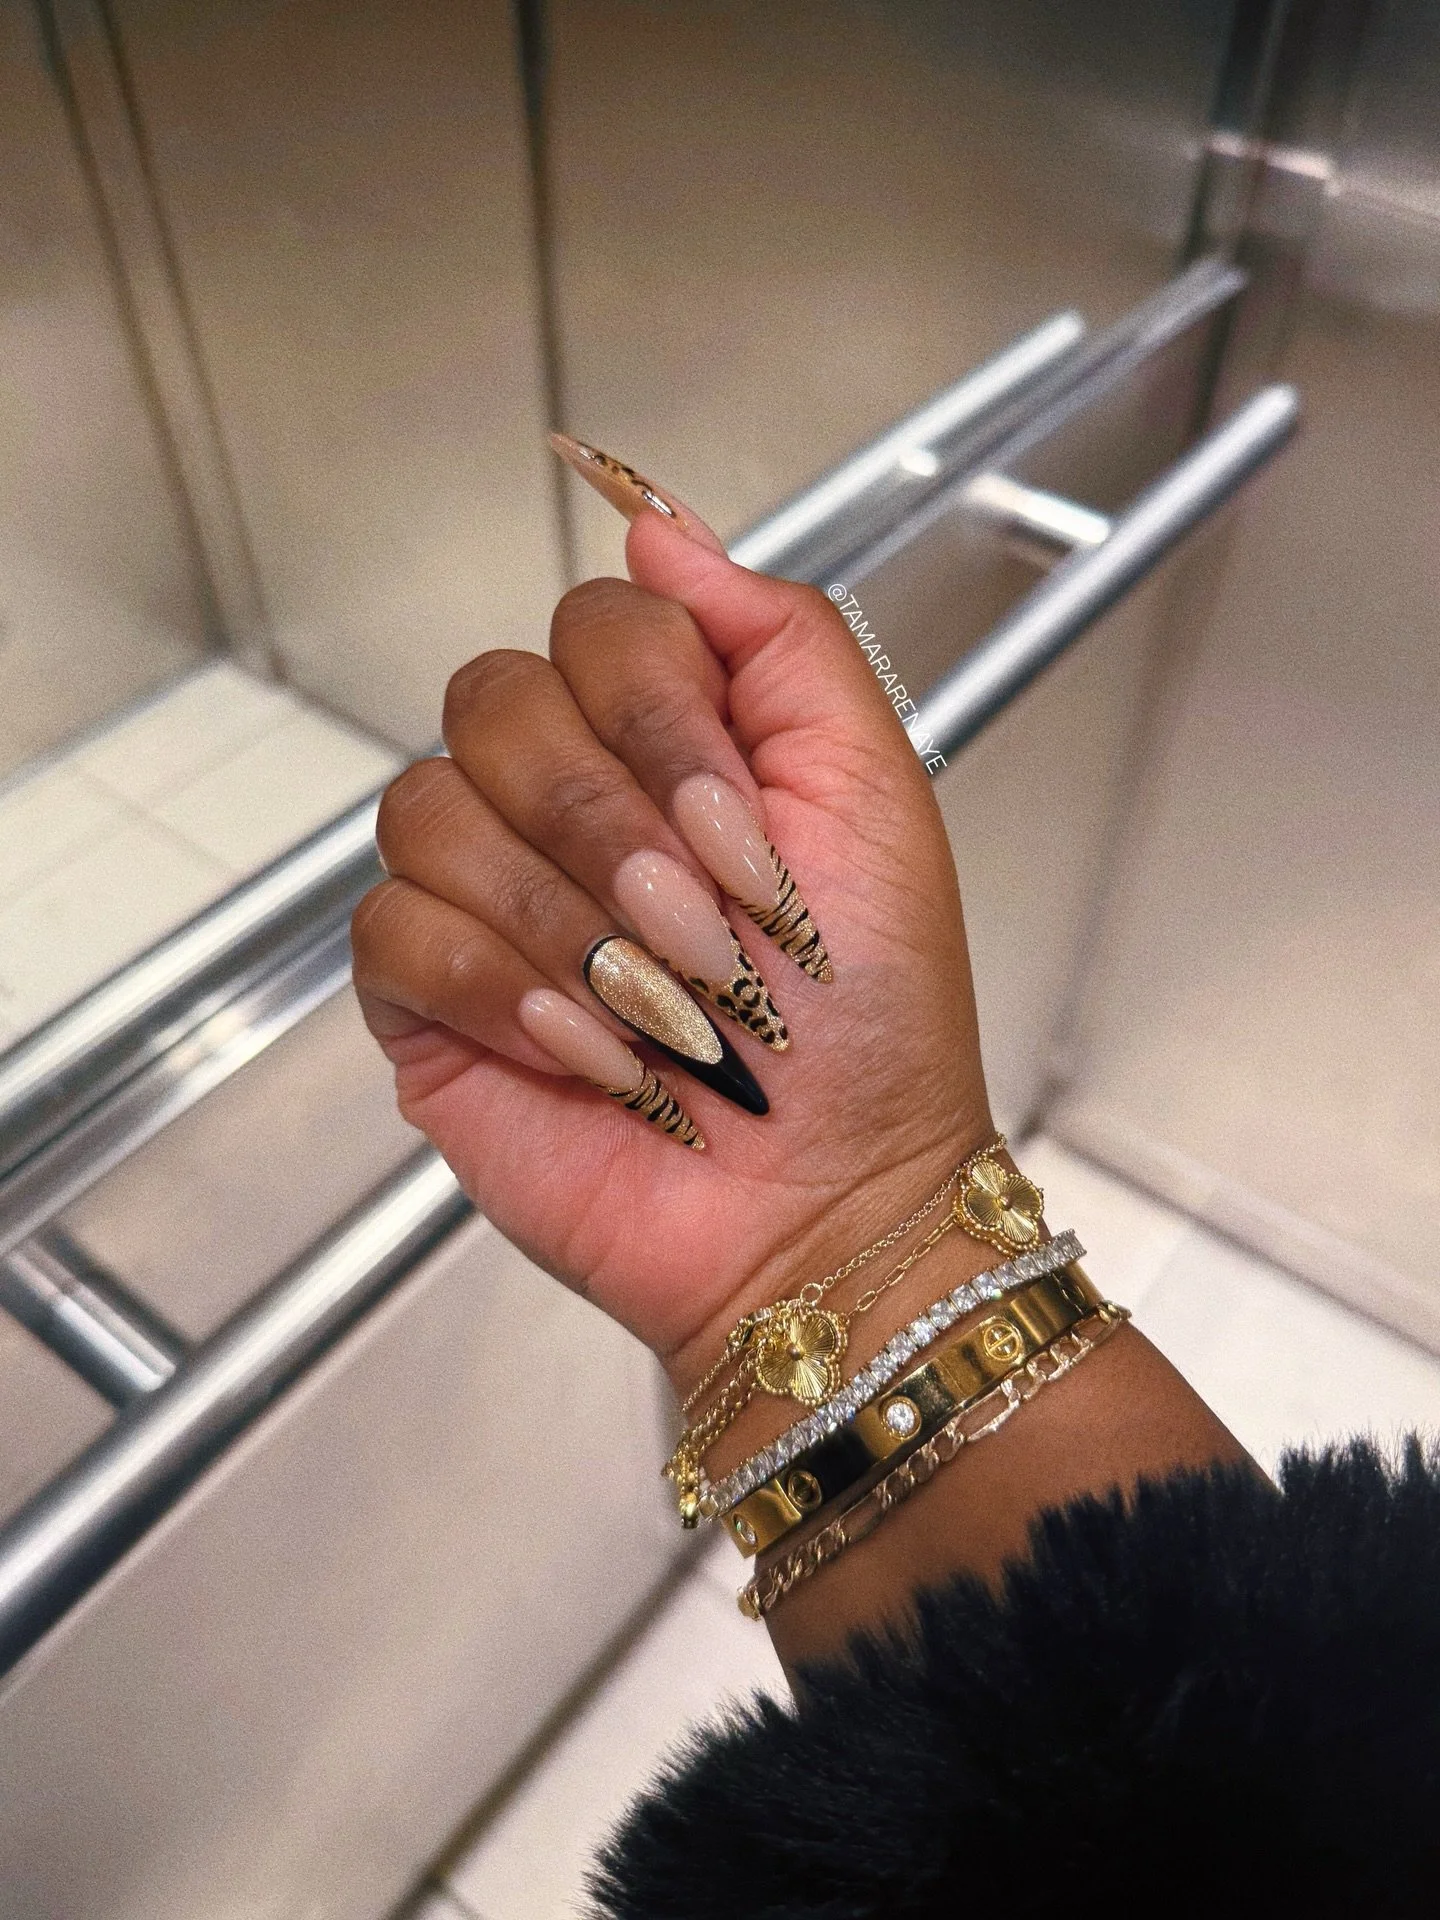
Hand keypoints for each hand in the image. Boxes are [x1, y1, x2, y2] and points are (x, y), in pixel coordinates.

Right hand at [352, 492, 991, 1389]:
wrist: (828, 1203)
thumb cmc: (872, 1023)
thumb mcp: (873, 799)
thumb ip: (783, 640)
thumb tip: (655, 523)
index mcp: (669, 739)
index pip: (598, 624)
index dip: (661, 719)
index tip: (744, 834)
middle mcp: (566, 798)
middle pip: (495, 702)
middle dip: (611, 826)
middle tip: (704, 932)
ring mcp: (489, 896)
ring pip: (429, 808)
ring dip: (564, 919)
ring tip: (657, 1008)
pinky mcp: (430, 998)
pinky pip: (396, 928)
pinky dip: (503, 989)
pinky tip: (589, 1051)